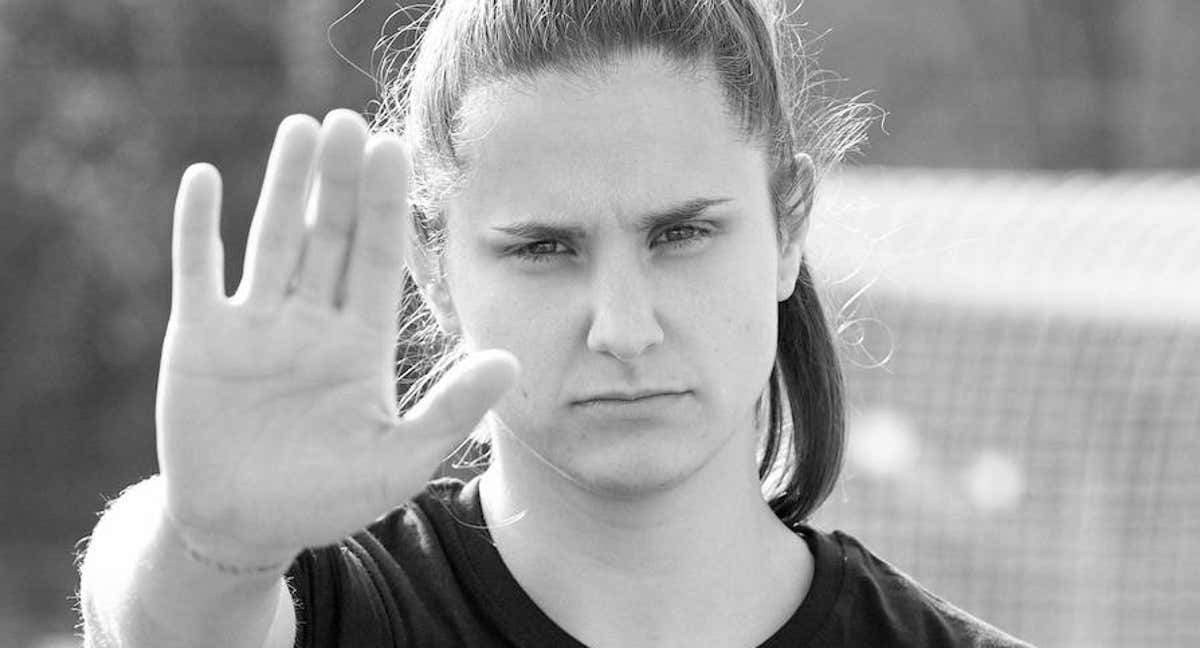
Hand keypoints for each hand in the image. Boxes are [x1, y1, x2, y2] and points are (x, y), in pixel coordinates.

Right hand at [155, 109, 516, 567]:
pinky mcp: (199, 339)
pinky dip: (198, 229)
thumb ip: (451, 411)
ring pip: (272, 240)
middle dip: (341, 182)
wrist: (245, 527)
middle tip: (351, 122)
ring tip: (300, 130)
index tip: (396, 151)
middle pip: (329, 236)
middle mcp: (311, 321)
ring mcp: (255, 325)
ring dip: (283, 187)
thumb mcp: (398, 461)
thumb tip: (512, 361)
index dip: (386, 207)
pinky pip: (198, 272)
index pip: (378, 259)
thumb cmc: (326, 498)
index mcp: (360, 342)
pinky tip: (205, 179)